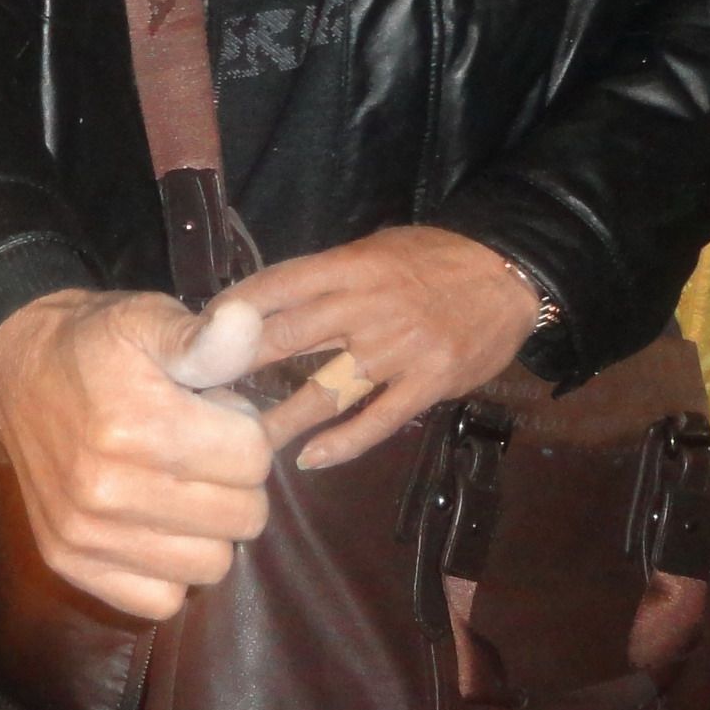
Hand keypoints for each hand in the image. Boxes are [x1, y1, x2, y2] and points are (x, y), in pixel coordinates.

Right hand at [0, 289, 275, 621]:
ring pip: (212, 565)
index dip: (245, 432)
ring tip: (179, 487)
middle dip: (234, 481)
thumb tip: (248, 322)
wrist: (16, 372)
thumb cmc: (95, 346)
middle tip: (199, 451)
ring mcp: (87, 535)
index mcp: (137, 426)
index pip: (254, 460)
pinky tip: (157, 527)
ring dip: (209, 529)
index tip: (214, 414)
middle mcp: (109, 491)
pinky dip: (170, 570)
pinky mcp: (70, 564)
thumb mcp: (147, 321)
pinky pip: (162, 600)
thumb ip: (205, 336)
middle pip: (243, 518)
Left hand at [214, 225, 544, 469]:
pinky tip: (310, 459)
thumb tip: (269, 304)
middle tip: (200, 395)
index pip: (276, 286)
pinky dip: (342, 443)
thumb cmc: (436, 259)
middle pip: (288, 338)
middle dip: (239, 367)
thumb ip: (329, 279)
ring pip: (325, 389)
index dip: (233, 312)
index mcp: (350, 267)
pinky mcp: (427, 384)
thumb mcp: (376, 249)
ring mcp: (397, 351)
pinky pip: (376, 420)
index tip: (199, 336)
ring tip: (242, 442)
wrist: (510, 274)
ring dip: (280, 418)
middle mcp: (367, 308)